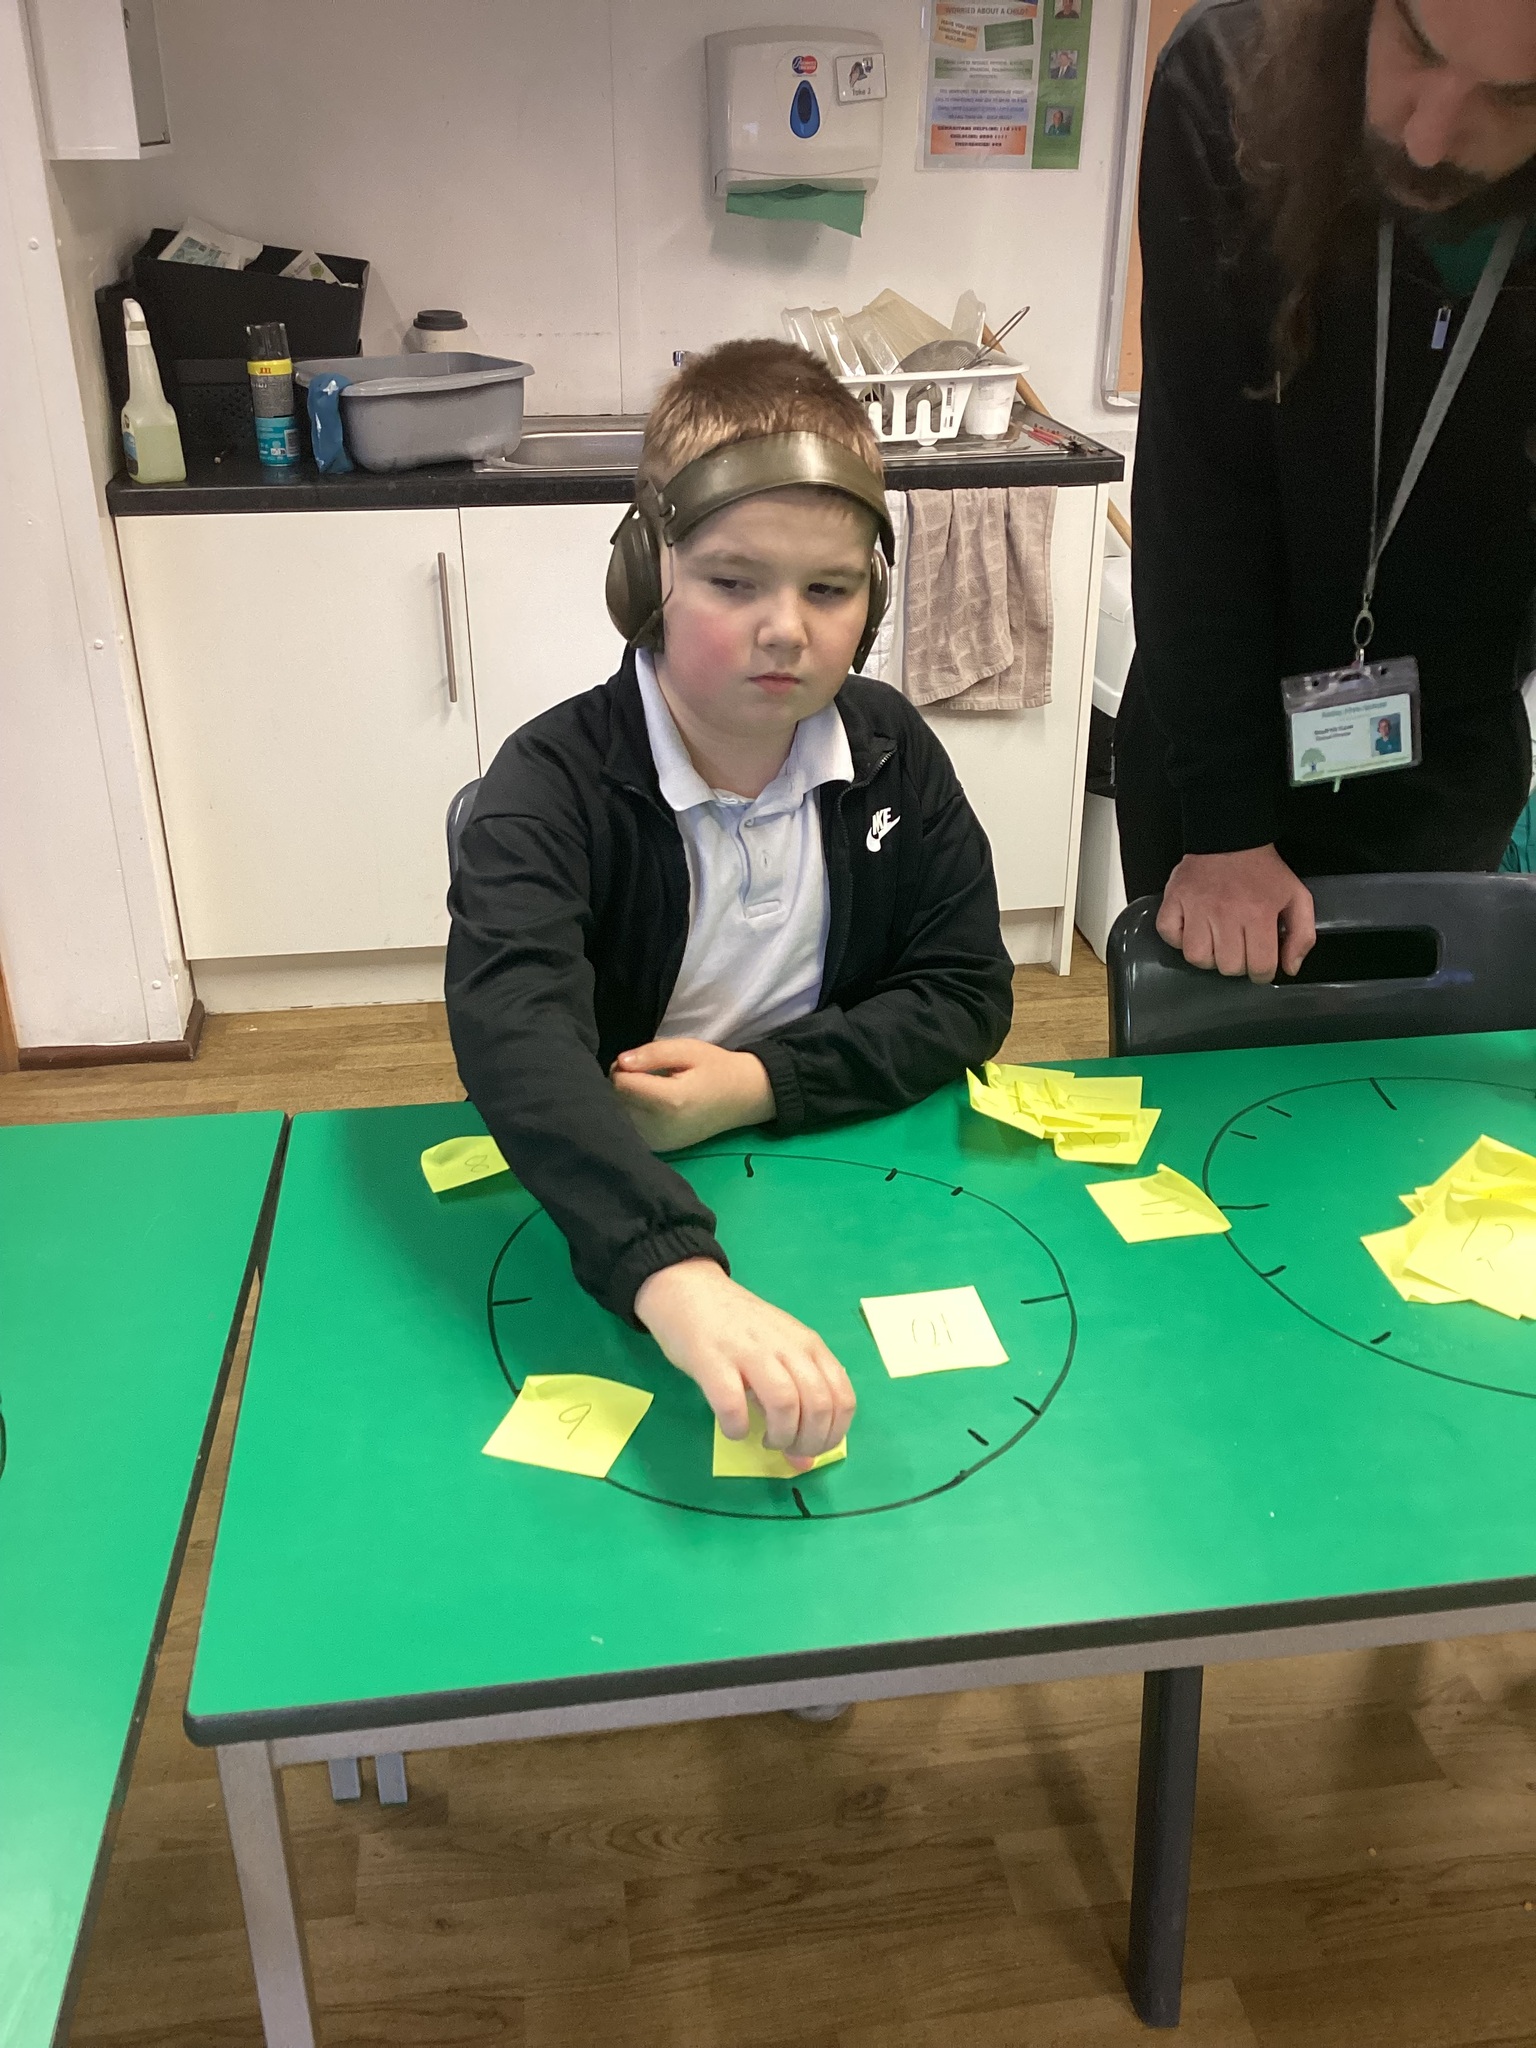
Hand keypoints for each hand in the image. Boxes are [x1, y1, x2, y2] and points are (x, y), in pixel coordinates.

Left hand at [611, 1038, 774, 1151]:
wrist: (743, 1099)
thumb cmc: (715, 1068)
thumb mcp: (687, 1049)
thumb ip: (651, 1054)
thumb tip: (620, 1062)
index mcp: (669, 1100)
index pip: (621, 1084)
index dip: (622, 1068)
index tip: (638, 1061)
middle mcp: (661, 1126)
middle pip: (616, 1101)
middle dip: (622, 1084)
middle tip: (644, 1073)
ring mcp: (660, 1142)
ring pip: (620, 1117)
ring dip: (626, 1100)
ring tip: (649, 1089)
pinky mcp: (660, 1148)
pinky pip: (631, 1129)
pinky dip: (633, 1115)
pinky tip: (652, 1105)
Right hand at [633, 1259, 854, 1467]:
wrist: (690, 1288)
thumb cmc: (739, 1328)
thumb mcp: (779, 1355)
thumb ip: (798, 1401)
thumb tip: (806, 1461)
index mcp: (808, 1345)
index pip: (841, 1398)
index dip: (832, 1435)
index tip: (812, 1448)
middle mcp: (785, 1346)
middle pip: (817, 1405)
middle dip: (807, 1441)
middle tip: (788, 1449)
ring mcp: (749, 1350)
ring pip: (784, 1403)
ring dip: (779, 1435)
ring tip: (766, 1440)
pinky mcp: (711, 1359)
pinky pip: (732, 1404)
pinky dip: (737, 1427)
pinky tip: (734, 1428)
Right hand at [1156, 846, 1316, 983]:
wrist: (1231, 837)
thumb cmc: (1263, 871)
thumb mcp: (1296, 897)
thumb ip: (1302, 935)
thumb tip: (1289, 968)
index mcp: (1259, 914)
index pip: (1260, 967)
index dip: (1263, 972)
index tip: (1260, 962)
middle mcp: (1226, 914)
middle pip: (1228, 967)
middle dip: (1237, 963)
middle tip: (1239, 947)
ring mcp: (1196, 908)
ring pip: (1197, 957)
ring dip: (1208, 955)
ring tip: (1216, 942)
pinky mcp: (1173, 900)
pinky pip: (1169, 935)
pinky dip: (1178, 939)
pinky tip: (1193, 930)